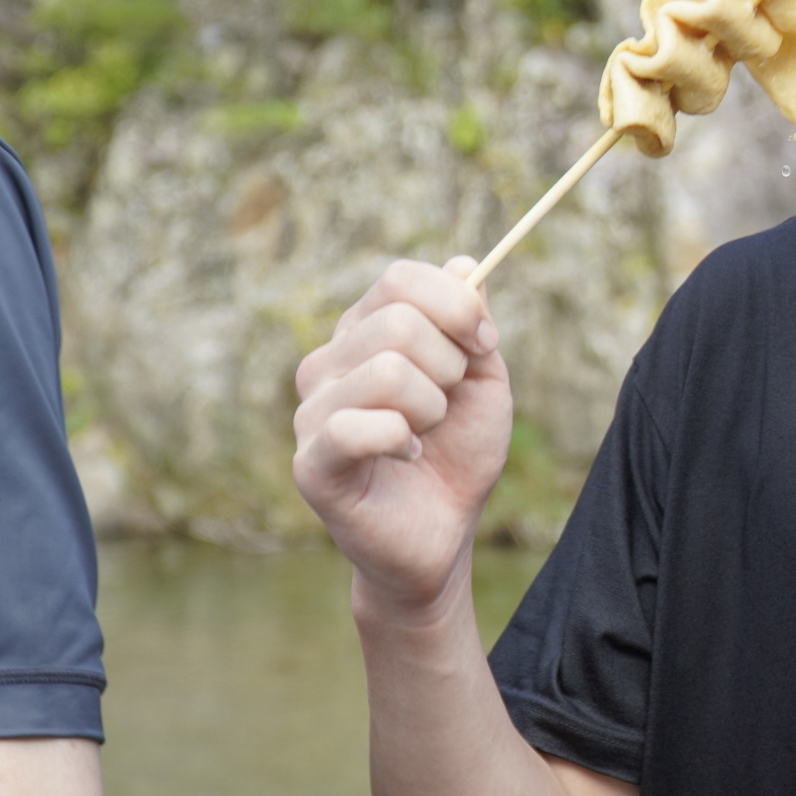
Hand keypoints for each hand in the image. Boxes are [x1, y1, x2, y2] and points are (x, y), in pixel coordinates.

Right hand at [291, 257, 510, 616]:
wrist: (444, 533)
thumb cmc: (456, 453)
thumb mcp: (482, 379)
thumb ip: (471, 322)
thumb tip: (464, 263)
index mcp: (362, 333)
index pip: (399, 279)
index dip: (456, 306)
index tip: (484, 345)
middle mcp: (327, 363)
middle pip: (398, 321)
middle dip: (450, 365)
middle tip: (447, 406)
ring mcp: (310, 412)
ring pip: (387, 371)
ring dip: (431, 408)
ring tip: (424, 435)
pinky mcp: (311, 463)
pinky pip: (358, 425)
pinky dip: (404, 439)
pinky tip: (406, 457)